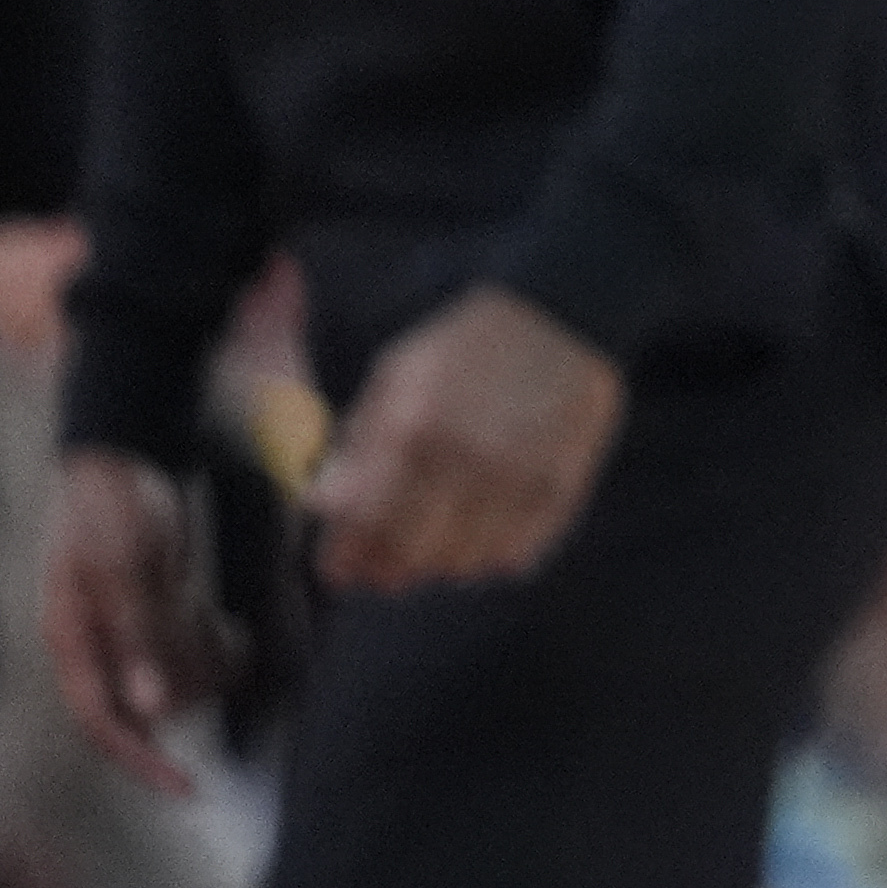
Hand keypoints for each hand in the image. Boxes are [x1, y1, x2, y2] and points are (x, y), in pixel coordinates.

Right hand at [39, 445, 226, 796]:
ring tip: (236, 649)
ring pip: (164, 676)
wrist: (119, 454)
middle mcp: (93, 644)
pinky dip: (203, 644)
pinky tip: (230, 633)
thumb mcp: (125, 569)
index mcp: (74, 642)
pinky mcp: (144, 608)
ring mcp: (119, 626)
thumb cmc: (111, 505)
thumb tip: (148, 708)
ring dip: (201, 669)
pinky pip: (175, 645)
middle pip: (138, 705)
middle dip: (186, 697)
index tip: (185, 785)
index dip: (141, 762)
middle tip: (228, 675)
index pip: (103, 723)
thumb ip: (137, 636)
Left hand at [304, 283, 625, 594]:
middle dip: (385, 570)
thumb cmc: (466, 348)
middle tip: (379, 568)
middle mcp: (464, 459)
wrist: (563, 317)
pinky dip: (488, 555)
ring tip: (432, 541)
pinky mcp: (557, 490)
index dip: (342, 557)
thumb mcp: (397, 375)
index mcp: (413, 425)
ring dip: (437, 564)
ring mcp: (515, 478)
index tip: (338, 567)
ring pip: (461, 567)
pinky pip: (511, 558)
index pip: (362, 524)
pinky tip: (480, 529)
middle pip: (409, 556)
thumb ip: (358, 443)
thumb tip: (323, 504)